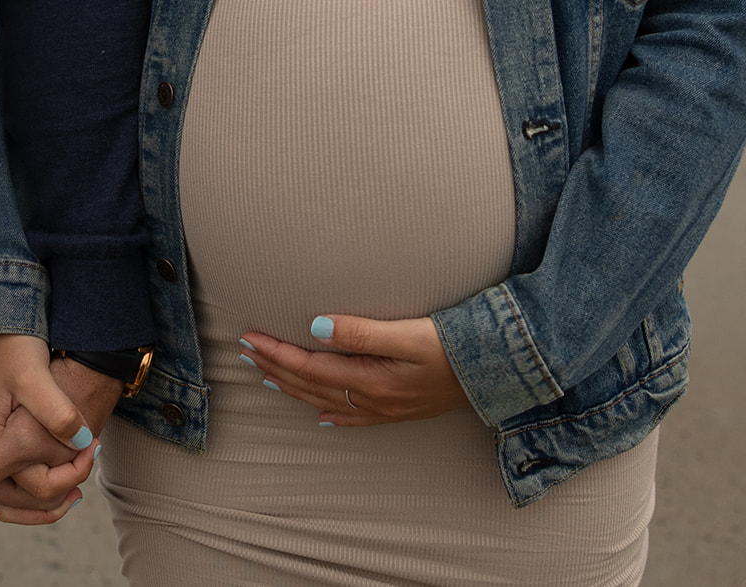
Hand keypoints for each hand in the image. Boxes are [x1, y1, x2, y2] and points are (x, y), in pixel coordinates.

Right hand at [0, 335, 110, 519]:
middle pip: (11, 499)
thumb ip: (56, 413)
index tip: (86, 464)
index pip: (16, 490)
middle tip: (87, 469)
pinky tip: (69, 455)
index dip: (58, 486)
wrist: (1, 319)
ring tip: (81, 472)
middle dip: (51, 496)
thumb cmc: (13, 346)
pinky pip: (17, 469)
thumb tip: (82, 443)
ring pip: (13, 488)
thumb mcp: (35, 378)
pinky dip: (42, 473)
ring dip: (46, 493)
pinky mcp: (3, 429)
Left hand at [238, 315, 469, 425]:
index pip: (308, 365)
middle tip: (245, 352)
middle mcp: (372, 400)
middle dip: (274, 367)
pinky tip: (321, 416)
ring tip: (267, 376)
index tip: (249, 337)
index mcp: (369, 379)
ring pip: (325, 400)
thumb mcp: (408, 333)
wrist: (500, 372)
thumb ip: (360, 331)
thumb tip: (314, 327)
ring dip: (293, 387)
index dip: (275, 352)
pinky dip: (331, 414)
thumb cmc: (456, 347)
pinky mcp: (400, 411)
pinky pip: (355, 418)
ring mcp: (385, 409)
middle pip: (310, 384)